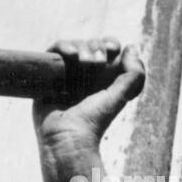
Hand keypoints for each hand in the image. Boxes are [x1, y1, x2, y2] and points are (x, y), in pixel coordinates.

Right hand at [36, 39, 145, 160]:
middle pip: (91, 45)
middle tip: (97, 62)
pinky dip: (63, 46)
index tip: (112, 50)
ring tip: (82, 60)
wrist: (67, 137)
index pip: (107, 49)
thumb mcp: (120, 97)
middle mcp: (84, 75)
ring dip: (81, 47)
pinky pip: (53, 52)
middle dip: (96, 47)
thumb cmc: (94, 121)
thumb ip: (134, 75)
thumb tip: (131, 47)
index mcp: (103, 78)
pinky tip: (70, 54)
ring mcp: (65, 74)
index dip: (110, 44)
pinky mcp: (47, 75)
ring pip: (73, 45)